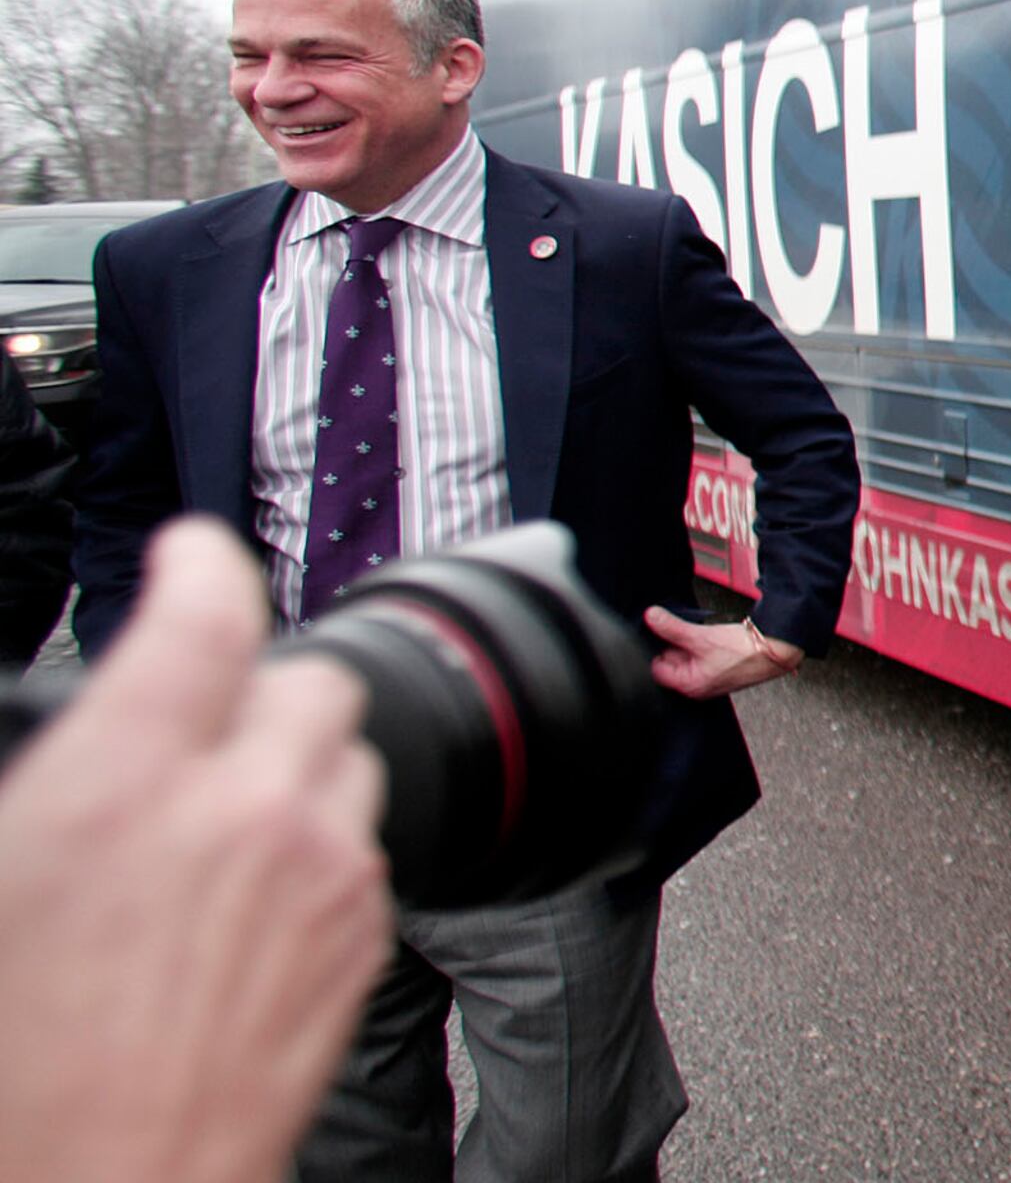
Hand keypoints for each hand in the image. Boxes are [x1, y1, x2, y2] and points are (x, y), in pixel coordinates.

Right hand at [0, 519, 389, 1182]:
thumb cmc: (23, 1065)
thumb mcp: (4, 875)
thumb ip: (66, 784)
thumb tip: (92, 746)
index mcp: (125, 784)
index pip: (200, 618)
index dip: (201, 565)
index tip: (193, 556)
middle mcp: (244, 809)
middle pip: (305, 680)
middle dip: (259, 684)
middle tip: (206, 720)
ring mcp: (320, 872)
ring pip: (348, 757)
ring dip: (298, 765)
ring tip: (226, 818)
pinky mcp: (362, 937)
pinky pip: (365, 844)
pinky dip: (323, 844)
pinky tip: (259, 893)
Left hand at [642, 607, 805, 698]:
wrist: (776, 649)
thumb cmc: (744, 651)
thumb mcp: (700, 636)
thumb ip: (671, 627)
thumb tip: (651, 617)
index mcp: (688, 685)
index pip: (657, 668)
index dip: (660, 648)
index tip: (667, 634)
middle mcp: (698, 688)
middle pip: (673, 663)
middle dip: (677, 646)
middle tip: (690, 633)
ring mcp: (711, 680)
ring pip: (690, 659)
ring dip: (693, 645)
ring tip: (705, 636)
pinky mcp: (722, 672)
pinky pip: (704, 658)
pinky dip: (706, 647)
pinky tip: (716, 640)